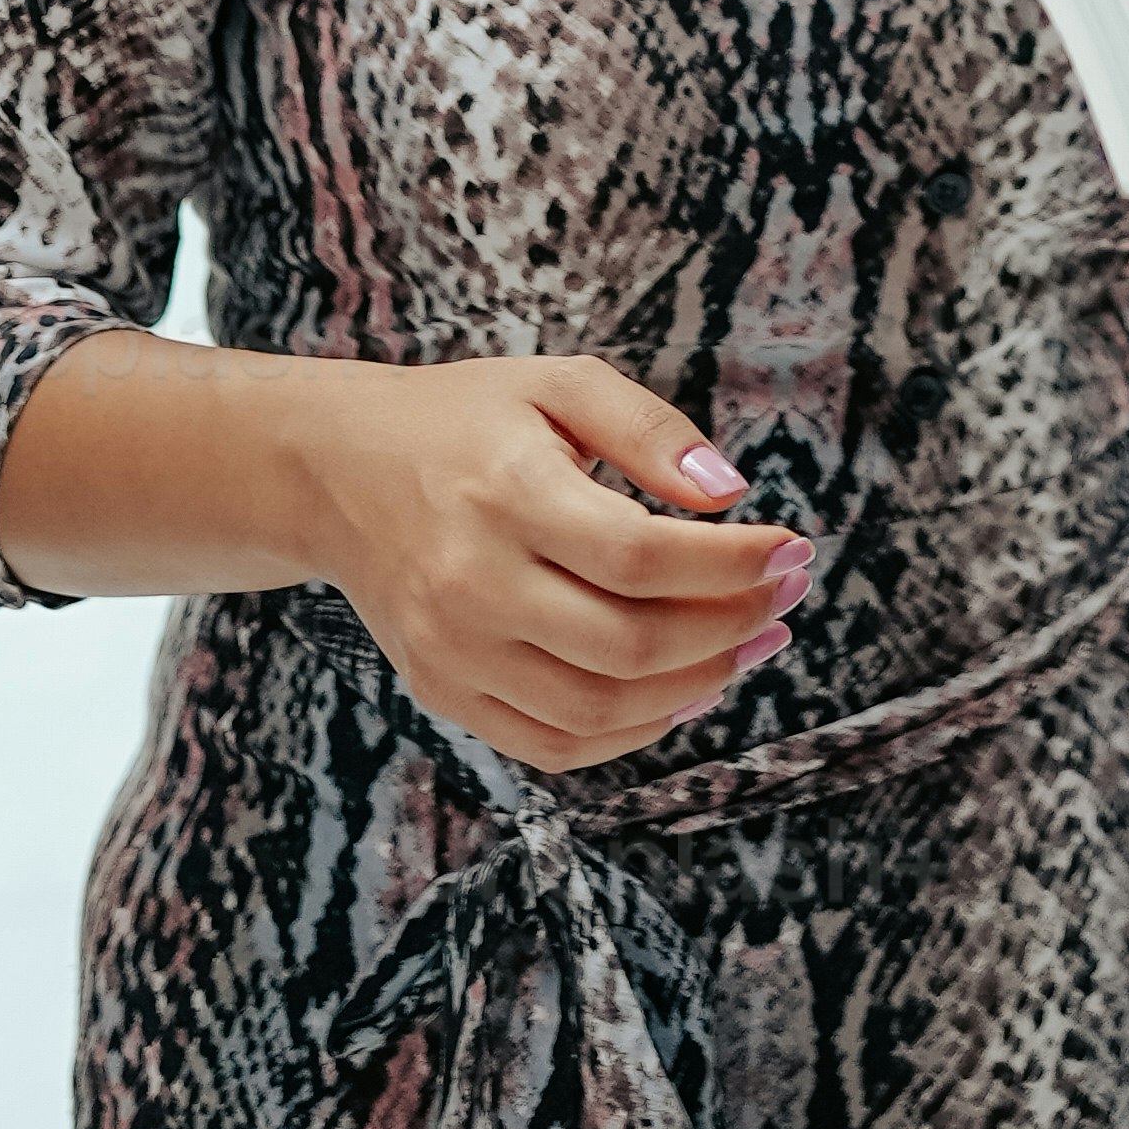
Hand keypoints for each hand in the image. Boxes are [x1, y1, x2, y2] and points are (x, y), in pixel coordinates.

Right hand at [292, 352, 804, 770]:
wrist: (336, 472)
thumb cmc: (463, 420)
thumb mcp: (557, 384)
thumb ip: (650, 429)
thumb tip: (729, 490)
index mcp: (506, 495)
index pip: (640, 556)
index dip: (731, 564)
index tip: (792, 548)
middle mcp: (472, 585)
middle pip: (628, 642)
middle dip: (731, 627)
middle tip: (787, 597)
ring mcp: (452, 651)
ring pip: (596, 709)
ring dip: (695, 686)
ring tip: (750, 645)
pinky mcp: (443, 691)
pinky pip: (550, 743)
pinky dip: (629, 733)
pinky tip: (681, 689)